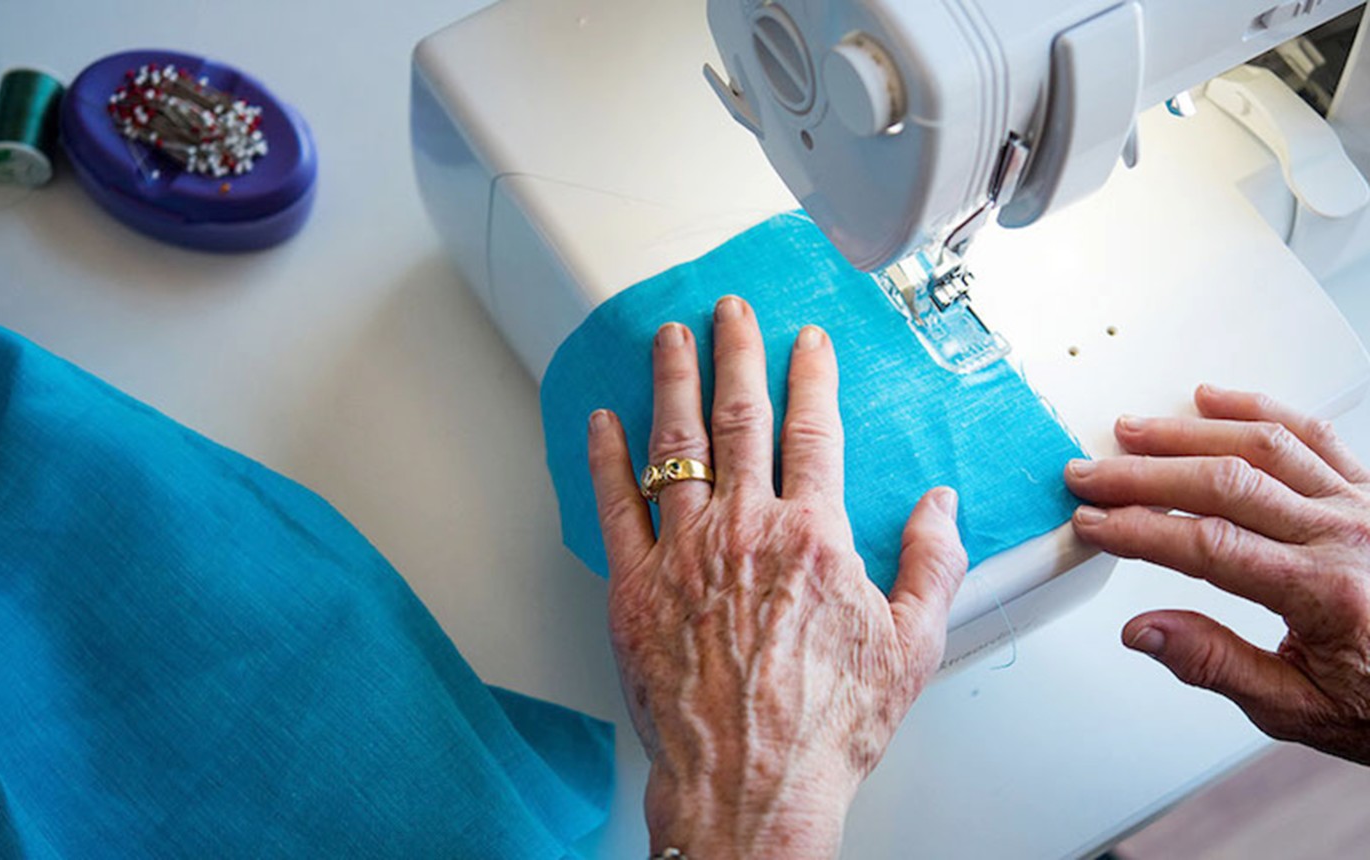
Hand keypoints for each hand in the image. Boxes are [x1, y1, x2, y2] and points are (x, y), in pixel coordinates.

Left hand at [586, 296, 967, 857]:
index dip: (809, 377)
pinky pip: (613, 506)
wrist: (751, 785)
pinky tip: (601, 421)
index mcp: (813, 536)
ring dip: (671, 382)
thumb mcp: (912, 647)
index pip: (812, 431)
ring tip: (668, 337)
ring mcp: (683, 555)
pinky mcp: (633, 589)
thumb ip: (933, 564)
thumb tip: (940, 503)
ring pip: (674, 445)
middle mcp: (744, 530)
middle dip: (736, 352)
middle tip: (730, 310)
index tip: (806, 342)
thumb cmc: (827, 726)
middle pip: (739, 417)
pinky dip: (604, 458)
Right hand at [1066, 385, 1369, 763]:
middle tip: (1090, 475)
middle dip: (1142, 476)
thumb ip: (1216, 665)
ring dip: (1186, 434)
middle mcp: (1346, 536)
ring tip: (1132, 432)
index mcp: (1323, 592)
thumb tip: (1144, 632)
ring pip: (1262, 446)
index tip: (1094, 525)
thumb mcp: (1299, 708)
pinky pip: (1313, 433)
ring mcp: (1362, 504)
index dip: (1139, 530)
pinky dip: (1258, 409)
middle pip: (1224, 484)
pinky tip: (1213, 400)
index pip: (1207, 545)